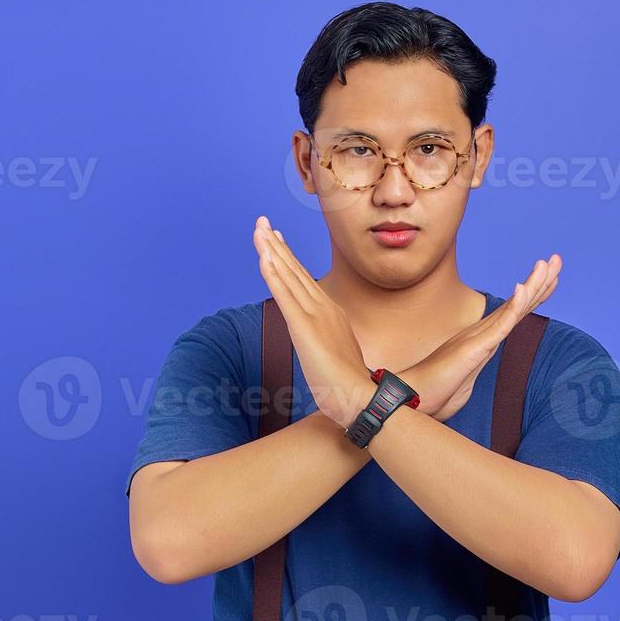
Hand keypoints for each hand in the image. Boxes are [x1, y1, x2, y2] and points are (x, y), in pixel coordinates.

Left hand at [253, 215, 372, 427]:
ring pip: (289, 276)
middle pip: (294, 270)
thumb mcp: (335, 353)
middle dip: (276, 244)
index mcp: (330, 313)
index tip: (275, 238)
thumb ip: (326, 339)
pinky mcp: (304, 328)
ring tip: (259, 230)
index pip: (303, 279)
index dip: (287, 257)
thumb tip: (319, 340)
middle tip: (261, 222)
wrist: (360, 399)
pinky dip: (274, 275)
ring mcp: (315, 315)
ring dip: (272, 251)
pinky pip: (285, 296)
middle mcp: (323, 307)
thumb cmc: (348, 384)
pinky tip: (264, 258)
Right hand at [399, 255, 561, 421]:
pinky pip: (500, 325)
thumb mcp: (462, 381)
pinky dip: (514, 306)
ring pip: (513, 309)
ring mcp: (478, 337)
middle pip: (518, 304)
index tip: (549, 278)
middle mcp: (481, 332)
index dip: (533, 295)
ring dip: (533, 285)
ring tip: (548, 264)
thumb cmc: (433, 393)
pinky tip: (524, 289)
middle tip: (557, 259)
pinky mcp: (475, 347)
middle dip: (540, 281)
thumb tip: (470, 372)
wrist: (412, 398)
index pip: (513, 314)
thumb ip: (469, 371)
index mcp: (481, 339)